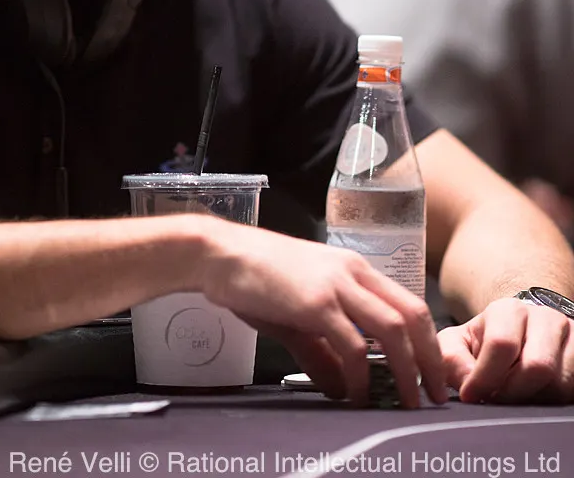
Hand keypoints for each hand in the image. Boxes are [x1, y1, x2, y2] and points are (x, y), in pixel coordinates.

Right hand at [202, 221, 446, 408]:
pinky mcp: (314, 302)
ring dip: (407, 370)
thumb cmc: (254, 277)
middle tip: (435, 394)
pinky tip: (357, 394)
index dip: (426, 340)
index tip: (431, 372)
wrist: (219, 254)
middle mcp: (352, 272)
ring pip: (392, 328)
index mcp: (353, 269)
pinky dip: (361, 375)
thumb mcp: (296, 316)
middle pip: (412, 315)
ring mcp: (335, 285)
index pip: (407, 303)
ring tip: (409, 401)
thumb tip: (343, 389)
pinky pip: (352, 344)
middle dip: (430, 358)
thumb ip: (322, 351)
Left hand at [439, 297, 573, 402]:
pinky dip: (551, 400)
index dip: (484, 377)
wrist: (524, 330)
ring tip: (515, 394)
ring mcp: (570, 337)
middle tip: (496, 399)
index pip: (501, 344)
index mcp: (509, 310)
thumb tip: (466, 385)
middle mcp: (544, 318)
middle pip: (537, 367)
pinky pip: (572, 391)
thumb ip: (451, 359)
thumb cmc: (488, 339)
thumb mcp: (459, 342)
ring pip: (558, 384)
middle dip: (512, 393)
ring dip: (532, 399)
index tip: (471, 395)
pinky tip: (535, 394)